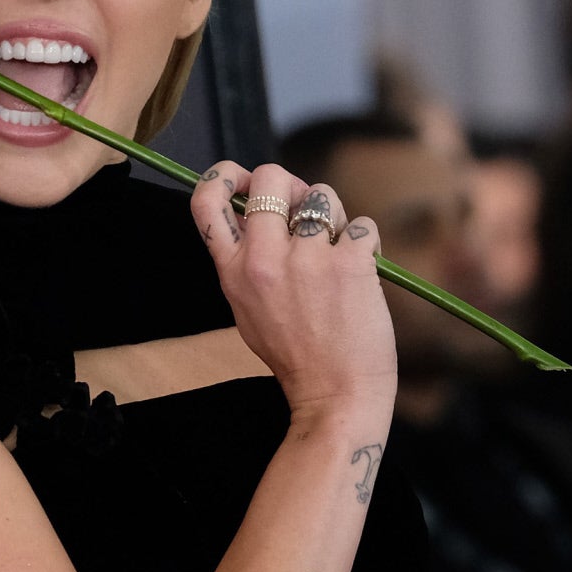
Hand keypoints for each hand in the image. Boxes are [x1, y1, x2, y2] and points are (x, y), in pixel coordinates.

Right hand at [190, 162, 397, 418]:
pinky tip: (361, 272)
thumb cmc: (295, 355)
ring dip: (334, 216)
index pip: (206, 200)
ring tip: (336, 252)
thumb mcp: (247, 309)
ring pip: (323, 195)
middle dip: (292, 184)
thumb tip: (254, 209)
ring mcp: (307, 259)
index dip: (225, 174)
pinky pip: (361, 225)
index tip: (243, 179)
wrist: (335, 397)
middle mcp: (264, 259)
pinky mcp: (349, 264)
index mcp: (233, 271)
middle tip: (304, 212)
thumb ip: (245, 261)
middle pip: (270, 177)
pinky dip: (365, 244)